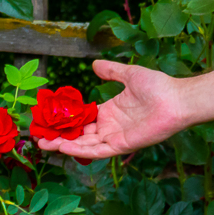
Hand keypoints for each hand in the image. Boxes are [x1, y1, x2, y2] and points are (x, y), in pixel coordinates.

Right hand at [38, 59, 187, 159]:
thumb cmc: (158, 86)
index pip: (83, 119)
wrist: (176, 99)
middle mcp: (110, 126)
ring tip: (43, 144)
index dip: (65, 121)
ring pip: (84, 144)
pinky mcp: (121, 145)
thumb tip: (94, 63)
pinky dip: (80, 150)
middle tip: (37, 136)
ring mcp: (114, 137)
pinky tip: (64, 147)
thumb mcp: (129, 74)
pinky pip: (97, 151)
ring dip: (63, 145)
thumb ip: (111, 71)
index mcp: (110, 111)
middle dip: (59, 136)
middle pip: (79, 134)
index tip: (47, 119)